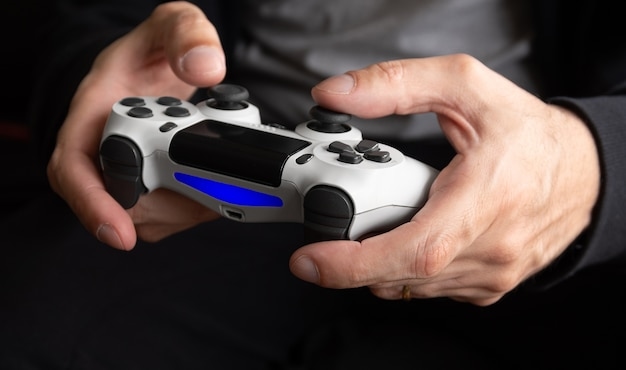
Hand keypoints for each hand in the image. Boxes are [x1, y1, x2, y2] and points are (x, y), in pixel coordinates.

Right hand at [47, 2, 224, 249]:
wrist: (165, 59)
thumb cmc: (159, 46)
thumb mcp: (174, 24)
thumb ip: (188, 35)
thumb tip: (205, 68)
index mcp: (94, 109)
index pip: (74, 167)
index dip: (93, 204)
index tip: (120, 234)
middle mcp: (102, 146)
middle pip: (115, 204)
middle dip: (165, 207)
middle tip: (208, 189)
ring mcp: (125, 168)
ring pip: (144, 217)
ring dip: (185, 210)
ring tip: (216, 182)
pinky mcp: (148, 183)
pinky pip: (165, 214)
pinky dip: (195, 208)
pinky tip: (216, 185)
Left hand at [289, 54, 600, 305]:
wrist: (583, 171)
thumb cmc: (529, 135)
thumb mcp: (465, 87)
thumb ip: (397, 84)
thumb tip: (337, 95)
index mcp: (486, 197)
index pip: (415, 250)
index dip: (356, 263)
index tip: (311, 260)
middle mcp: (491, 248)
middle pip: (401, 274)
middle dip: (352, 254)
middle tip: (339, 218)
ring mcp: (491, 274)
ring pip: (409, 287)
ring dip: (376, 260)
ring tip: (385, 217)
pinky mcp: (488, 287)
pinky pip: (428, 290)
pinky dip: (402, 269)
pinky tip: (408, 235)